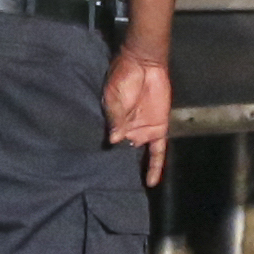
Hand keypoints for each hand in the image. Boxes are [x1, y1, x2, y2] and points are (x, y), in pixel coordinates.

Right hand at [106, 47, 175, 185]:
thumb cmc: (124, 77)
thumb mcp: (114, 96)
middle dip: (118, 166)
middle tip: (111, 187)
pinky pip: (157, 152)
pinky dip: (155, 166)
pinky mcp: (159, 130)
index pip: (108, 142)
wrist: (144, 63)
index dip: (102, 156)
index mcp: (113, 122)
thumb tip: (113, 140)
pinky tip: (150, 181)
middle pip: (122, 151)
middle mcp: (127, 129)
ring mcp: (143, 131)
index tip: (94, 172)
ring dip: (135, 170)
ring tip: (129, 190)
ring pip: (138, 154)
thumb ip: (116, 118)